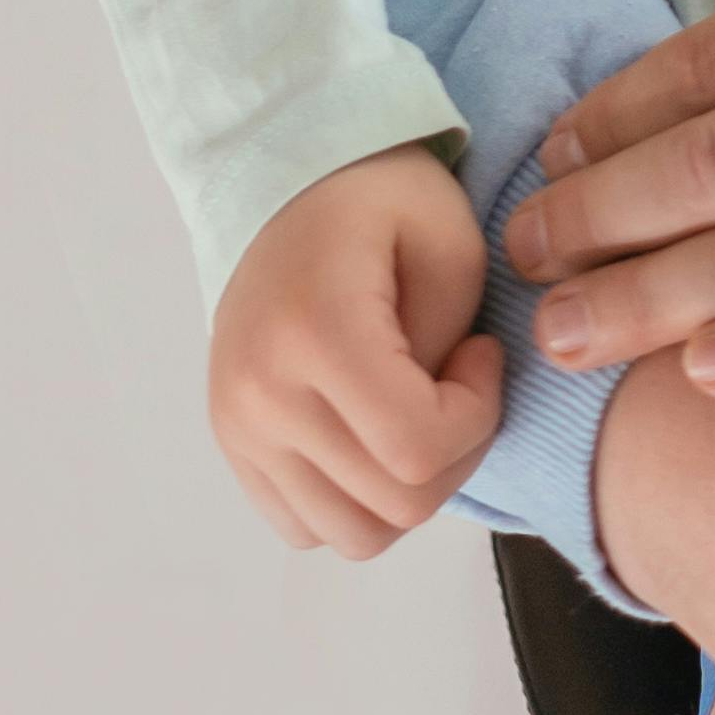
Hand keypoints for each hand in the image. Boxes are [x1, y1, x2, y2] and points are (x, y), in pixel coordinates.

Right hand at [207, 143, 504, 557]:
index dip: (478, 416)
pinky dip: (357, 500)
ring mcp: (238, 431)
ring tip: (419, 407)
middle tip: (459, 379)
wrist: (287, 178)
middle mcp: (261, 397)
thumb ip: (452, 345)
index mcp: (314, 334)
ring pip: (352, 536)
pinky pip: (307, 528)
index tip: (481, 353)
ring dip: (408, 489)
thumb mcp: (452, 242)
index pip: (416, 450)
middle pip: (391, 508)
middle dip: (456, 454)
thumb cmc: (383, 198)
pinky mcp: (233, 448)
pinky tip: (376, 430)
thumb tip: (438, 428)